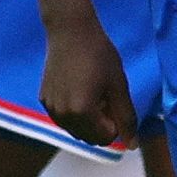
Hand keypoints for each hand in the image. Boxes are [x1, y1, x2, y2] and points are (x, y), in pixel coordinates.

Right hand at [40, 23, 137, 151]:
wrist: (70, 31)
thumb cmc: (99, 55)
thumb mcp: (118, 86)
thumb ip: (126, 117)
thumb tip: (132, 146)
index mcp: (82, 112)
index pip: (106, 138)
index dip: (115, 123)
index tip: (114, 101)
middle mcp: (62, 115)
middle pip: (89, 138)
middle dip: (101, 125)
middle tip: (105, 97)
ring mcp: (50, 108)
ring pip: (76, 130)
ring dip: (88, 120)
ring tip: (92, 92)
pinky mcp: (44, 100)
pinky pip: (63, 118)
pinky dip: (73, 112)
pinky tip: (78, 88)